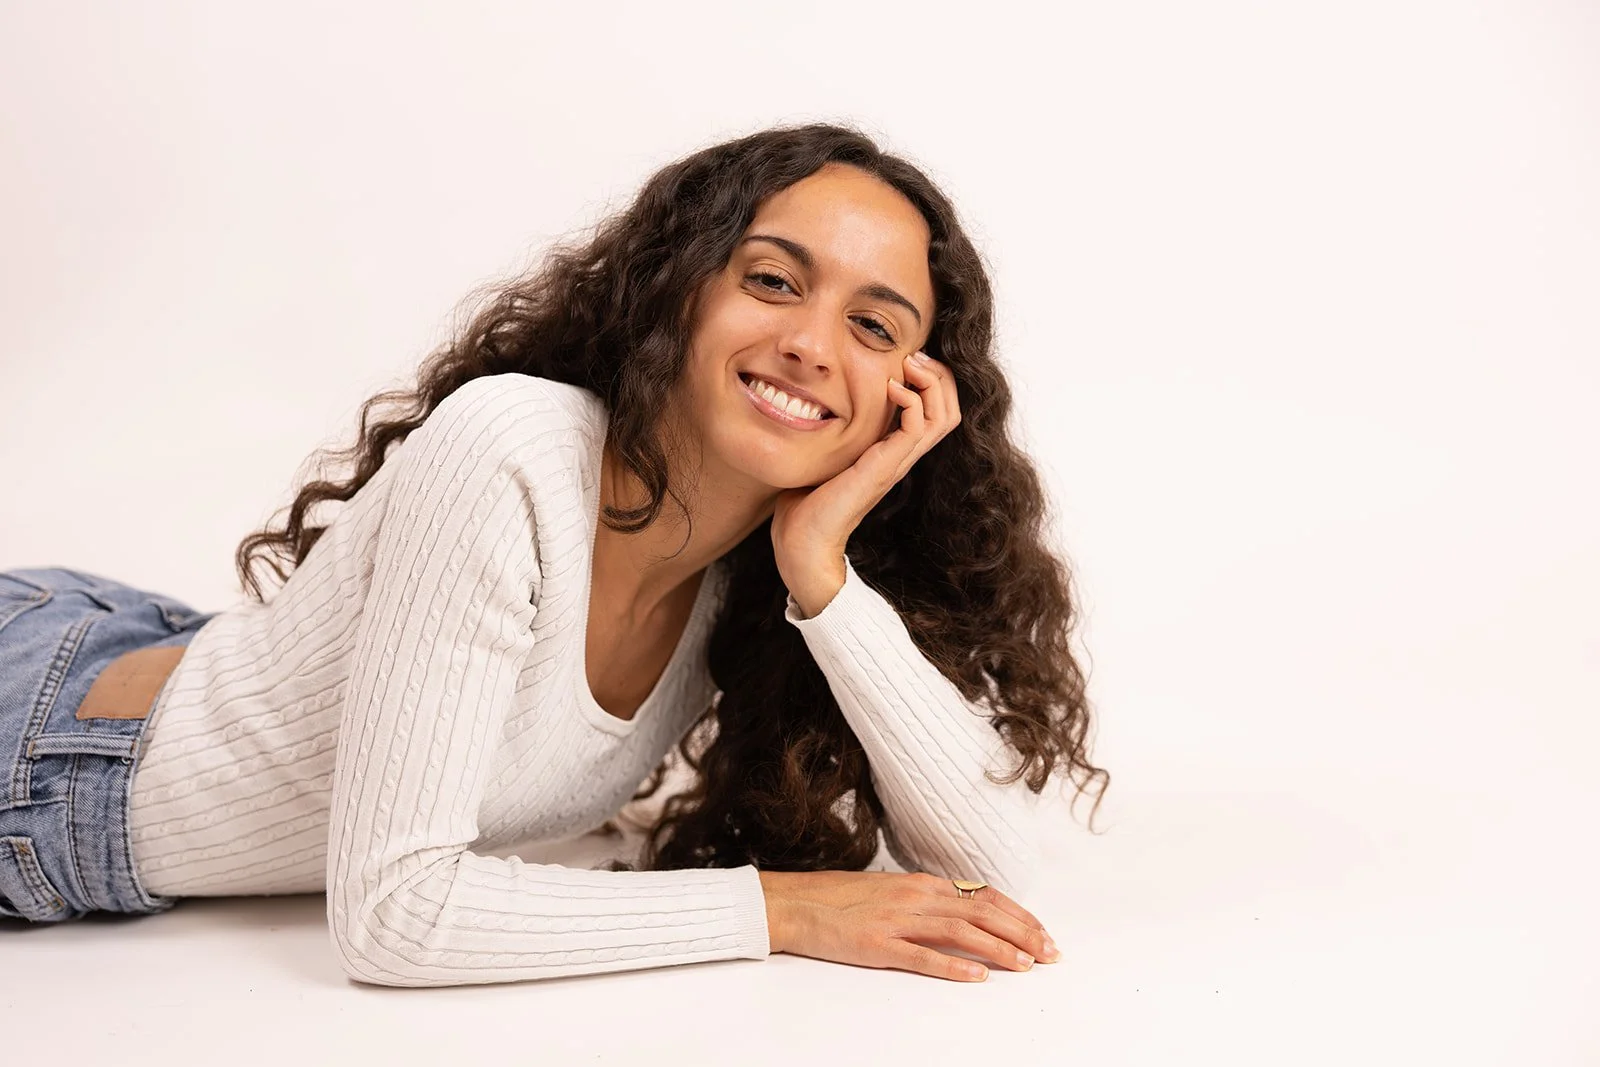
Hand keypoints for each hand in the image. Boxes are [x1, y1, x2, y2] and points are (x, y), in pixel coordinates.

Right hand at [757, 868, 1058, 981]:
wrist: (791, 903)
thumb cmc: (837, 899)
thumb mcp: (889, 891)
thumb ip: (924, 901)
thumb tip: (960, 911)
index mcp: (920, 883)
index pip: (982, 895)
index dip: (1017, 914)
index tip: (1043, 932)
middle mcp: (915, 896)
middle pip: (981, 911)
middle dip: (1022, 932)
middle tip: (1051, 952)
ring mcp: (896, 920)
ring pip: (960, 931)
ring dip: (999, 948)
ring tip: (1027, 964)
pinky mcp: (877, 945)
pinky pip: (922, 956)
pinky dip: (953, 965)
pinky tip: (977, 976)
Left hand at [771, 351, 961, 569]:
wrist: (801, 540)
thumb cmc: (806, 502)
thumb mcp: (825, 453)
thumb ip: (832, 430)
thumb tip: (813, 401)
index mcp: (893, 452)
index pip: (937, 412)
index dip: (933, 380)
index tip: (907, 360)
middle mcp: (902, 457)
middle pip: (951, 411)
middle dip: (940, 375)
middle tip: (914, 357)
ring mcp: (897, 463)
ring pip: (944, 416)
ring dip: (932, 382)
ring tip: (909, 365)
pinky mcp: (885, 467)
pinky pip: (918, 427)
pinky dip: (911, 399)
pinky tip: (890, 388)